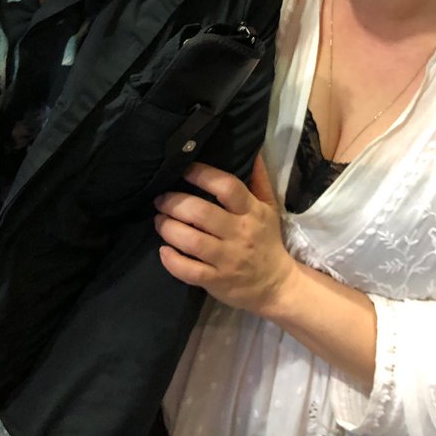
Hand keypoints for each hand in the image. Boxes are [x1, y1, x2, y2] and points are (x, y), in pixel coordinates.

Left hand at [154, 154, 294, 314]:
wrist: (277, 285)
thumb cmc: (267, 240)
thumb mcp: (269, 208)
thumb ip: (258, 179)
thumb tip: (253, 149)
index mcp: (252, 211)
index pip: (227, 187)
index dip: (202, 174)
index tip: (183, 169)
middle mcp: (239, 233)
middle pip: (201, 213)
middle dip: (174, 202)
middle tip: (161, 199)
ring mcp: (227, 259)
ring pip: (191, 241)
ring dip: (168, 228)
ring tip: (159, 220)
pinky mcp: (217, 281)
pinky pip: (189, 270)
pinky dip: (171, 260)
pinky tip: (163, 250)